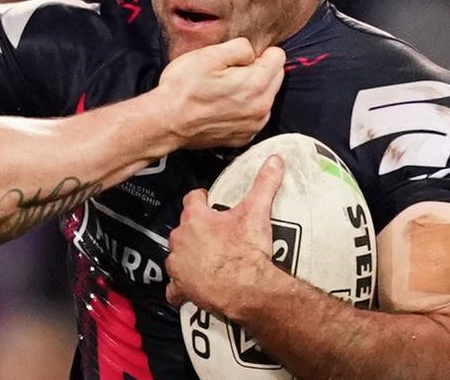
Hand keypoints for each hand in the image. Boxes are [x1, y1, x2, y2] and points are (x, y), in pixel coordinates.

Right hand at [154, 38, 284, 148]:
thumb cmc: (183, 87)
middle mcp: (262, 107)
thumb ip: (239, 47)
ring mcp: (254, 125)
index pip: (278, 56)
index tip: (237, 58)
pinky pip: (255, 115)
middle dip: (259, 70)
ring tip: (224, 90)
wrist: (166, 122)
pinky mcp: (244, 137)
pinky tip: (223, 106)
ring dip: (253, 90)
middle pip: (276, 77)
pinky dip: (245, 109)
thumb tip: (252, 50)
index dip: (258, 52)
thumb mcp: (208, 55)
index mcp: (256, 83)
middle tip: (228, 73)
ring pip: (266, 97)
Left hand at [165, 155, 283, 312]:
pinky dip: (180, 288)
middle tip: (215, 235)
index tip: (208, 200)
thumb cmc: (247, 251)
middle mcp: (181, 239)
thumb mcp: (257, 212)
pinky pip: (174, 287)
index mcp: (195, 218)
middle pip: (184, 228)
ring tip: (206, 260)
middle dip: (196, 230)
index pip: (192, 199)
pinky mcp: (181, 286)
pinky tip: (191, 288)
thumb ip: (264, 183)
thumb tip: (274, 160)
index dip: (201, 199)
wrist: (246, 288)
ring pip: (177, 255)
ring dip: (187, 257)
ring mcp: (178, 264)